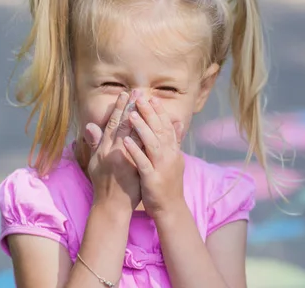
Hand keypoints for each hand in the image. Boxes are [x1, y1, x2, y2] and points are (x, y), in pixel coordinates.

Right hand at [84, 91, 141, 211]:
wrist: (110, 206)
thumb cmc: (103, 184)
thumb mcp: (95, 162)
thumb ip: (95, 143)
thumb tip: (89, 126)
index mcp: (104, 148)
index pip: (112, 123)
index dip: (119, 108)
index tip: (125, 94)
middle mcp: (112, 150)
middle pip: (123, 124)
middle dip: (131, 107)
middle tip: (138, 91)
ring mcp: (123, 159)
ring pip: (132, 133)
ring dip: (140, 117)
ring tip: (146, 103)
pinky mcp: (133, 167)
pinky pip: (141, 148)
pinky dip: (147, 136)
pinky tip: (154, 125)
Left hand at [123, 96, 185, 218]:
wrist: (170, 208)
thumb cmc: (168, 183)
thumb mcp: (173, 159)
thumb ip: (174, 141)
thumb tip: (178, 122)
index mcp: (173, 150)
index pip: (166, 126)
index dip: (159, 111)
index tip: (151, 97)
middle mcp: (170, 156)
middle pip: (159, 130)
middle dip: (149, 113)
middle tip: (139, 97)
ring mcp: (162, 167)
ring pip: (152, 143)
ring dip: (142, 128)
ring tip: (131, 114)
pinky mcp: (153, 179)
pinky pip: (143, 163)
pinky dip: (135, 152)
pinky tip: (126, 142)